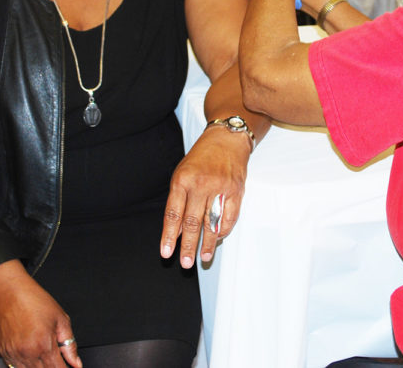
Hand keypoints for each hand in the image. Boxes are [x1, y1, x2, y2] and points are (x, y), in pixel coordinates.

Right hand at [0, 261, 81, 367]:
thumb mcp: (61, 319)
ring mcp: (14, 355)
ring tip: (43, 355)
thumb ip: (70, 344)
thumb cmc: (34, 301)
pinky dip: (25, 366)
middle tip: (56, 360)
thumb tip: (76, 363)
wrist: (10, 293)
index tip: (69, 367)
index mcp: (44, 345)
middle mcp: (28, 353)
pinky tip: (32, 357)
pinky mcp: (4, 353)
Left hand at [160, 126, 249, 267]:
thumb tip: (177, 230)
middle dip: (188, 246)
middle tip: (185, 263)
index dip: (169, 236)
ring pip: (212, 222)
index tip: (166, 253)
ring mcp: (220, 187)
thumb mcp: (182, 173)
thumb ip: (179, 201)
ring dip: (207, 243)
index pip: (173, 214)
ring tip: (203, 258)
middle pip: (192, 222)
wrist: (226, 139)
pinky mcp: (236, 190)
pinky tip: (217, 240)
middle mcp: (201, 184)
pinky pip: (229, 217)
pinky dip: (223, 231)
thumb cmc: (201, 158)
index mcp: (182, 180)